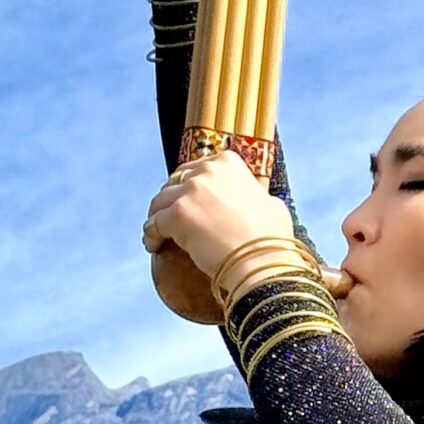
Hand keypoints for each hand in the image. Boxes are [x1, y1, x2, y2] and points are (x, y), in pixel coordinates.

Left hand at [142, 150, 295, 285]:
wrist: (261, 260)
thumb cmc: (271, 238)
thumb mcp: (272, 206)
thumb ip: (257, 197)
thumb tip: (261, 201)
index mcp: (229, 163)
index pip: (197, 169)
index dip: (190, 185)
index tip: (188, 200)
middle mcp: (207, 171)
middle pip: (175, 182)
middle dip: (171, 198)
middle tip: (171, 217)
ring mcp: (191, 191)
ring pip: (160, 201)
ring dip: (157, 216)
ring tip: (157, 233)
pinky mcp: (177, 214)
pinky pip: (153, 224)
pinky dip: (151, 235)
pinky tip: (153, 245)